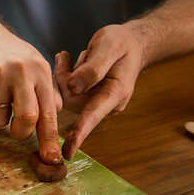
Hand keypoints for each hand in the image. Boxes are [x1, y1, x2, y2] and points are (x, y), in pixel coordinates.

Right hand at [0, 27, 62, 163]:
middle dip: (21, 132)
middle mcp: (22, 72)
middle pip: (27, 118)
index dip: (50, 139)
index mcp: (41, 72)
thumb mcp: (34, 67)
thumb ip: (46, 94)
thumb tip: (52, 122)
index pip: (49, 112)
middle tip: (15, 129)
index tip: (51, 160)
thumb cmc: (10, 56)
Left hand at [54, 24, 144, 158]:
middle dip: (62, 81)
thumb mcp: (110, 46)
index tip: (68, 152)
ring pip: (66, 94)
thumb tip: (73, 87)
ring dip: (62, 75)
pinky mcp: (87, 95)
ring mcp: (95, 99)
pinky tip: (67, 58)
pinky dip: (63, 73)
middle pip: (72, 101)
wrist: (131, 42)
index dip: (79, 133)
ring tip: (68, 56)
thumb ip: (93, 68)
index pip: (93, 116)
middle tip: (65, 58)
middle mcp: (104, 101)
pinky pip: (66, 89)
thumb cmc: (122, 42)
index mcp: (115, 93)